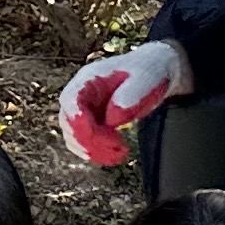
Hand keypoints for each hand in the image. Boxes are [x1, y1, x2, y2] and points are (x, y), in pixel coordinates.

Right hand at [55, 39, 187, 165]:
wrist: (156, 69)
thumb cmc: (151, 69)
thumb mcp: (147, 76)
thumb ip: (132, 93)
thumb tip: (112, 120)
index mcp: (89, 78)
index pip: (71, 102)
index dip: (82, 122)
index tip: (105, 137)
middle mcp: (80, 94)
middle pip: (68, 121)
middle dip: (89, 141)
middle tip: (119, 151)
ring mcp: (84, 108)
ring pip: (72, 134)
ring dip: (91, 150)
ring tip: (119, 155)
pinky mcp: (91, 121)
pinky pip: (83, 140)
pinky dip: (95, 151)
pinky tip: (114, 155)